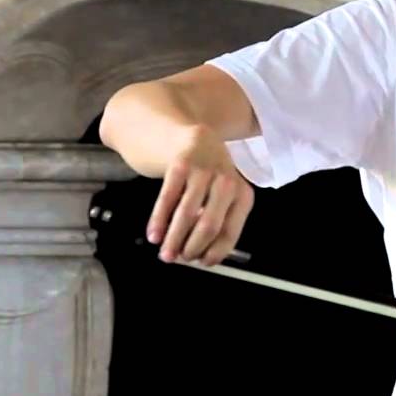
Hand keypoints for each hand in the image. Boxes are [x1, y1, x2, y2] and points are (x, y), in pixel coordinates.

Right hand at [147, 125, 253, 265]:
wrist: (180, 131)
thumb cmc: (201, 171)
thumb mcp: (219, 191)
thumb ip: (215, 218)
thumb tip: (202, 256)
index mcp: (241, 192)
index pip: (231, 230)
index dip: (216, 251)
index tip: (203, 264)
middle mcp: (227, 181)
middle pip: (210, 225)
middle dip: (193, 248)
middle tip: (180, 260)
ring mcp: (203, 171)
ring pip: (187, 214)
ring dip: (174, 239)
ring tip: (165, 255)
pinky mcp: (180, 163)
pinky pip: (168, 199)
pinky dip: (159, 220)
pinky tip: (153, 235)